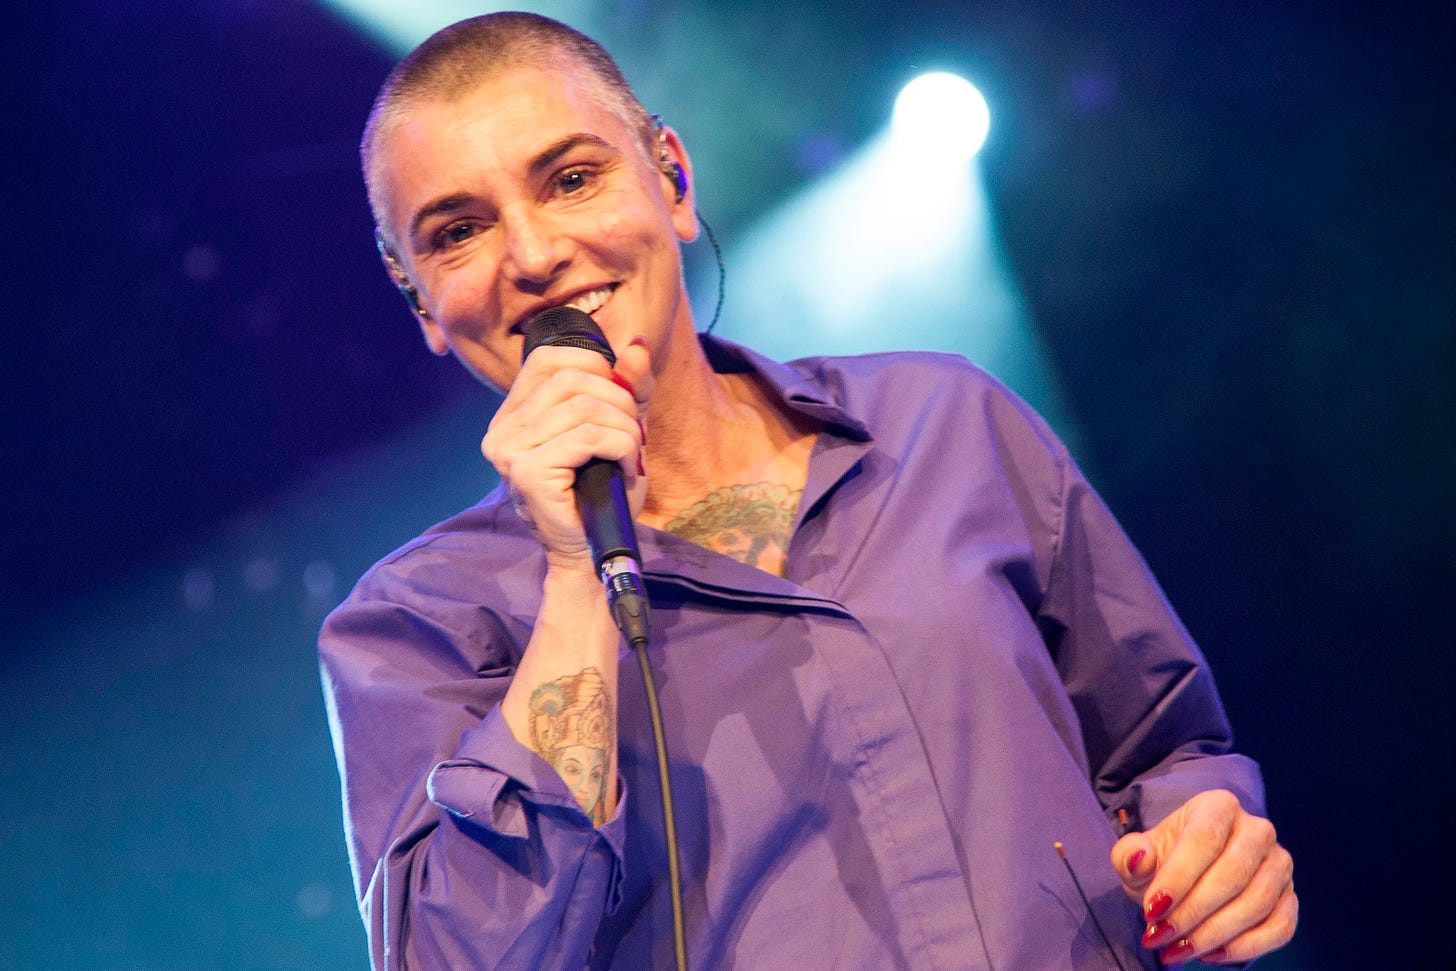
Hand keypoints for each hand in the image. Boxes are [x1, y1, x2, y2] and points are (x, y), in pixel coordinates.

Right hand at [482, 335, 652, 568]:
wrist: (593, 554)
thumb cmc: (603, 494)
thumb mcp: (620, 429)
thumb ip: (628, 387)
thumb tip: (637, 343)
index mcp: (514, 415)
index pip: (548, 358)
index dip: (594, 366)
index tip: (619, 399)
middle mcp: (501, 430)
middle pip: (572, 379)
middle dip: (619, 400)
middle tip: (633, 434)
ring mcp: (508, 451)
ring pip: (584, 407)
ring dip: (624, 427)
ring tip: (631, 453)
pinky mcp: (527, 472)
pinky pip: (588, 437)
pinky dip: (621, 446)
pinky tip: (626, 466)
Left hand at [1111, 789, 1296, 965]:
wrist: (1191, 876)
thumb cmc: (1163, 862)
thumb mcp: (1137, 855)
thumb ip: (1129, 856)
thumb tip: (1139, 858)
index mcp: (1218, 806)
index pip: (1203, 839)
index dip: (1178, 878)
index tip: (1152, 910)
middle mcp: (1257, 830)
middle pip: (1233, 873)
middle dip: (1194, 912)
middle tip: (1161, 936)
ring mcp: (1279, 863)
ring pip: (1257, 902)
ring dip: (1216, 934)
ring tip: (1180, 950)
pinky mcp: (1290, 897)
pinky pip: (1281, 926)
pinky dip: (1247, 947)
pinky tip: (1211, 955)